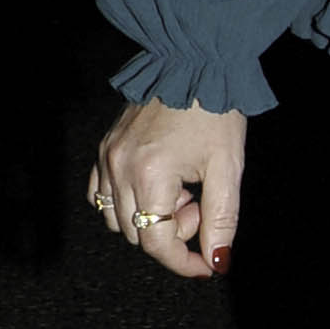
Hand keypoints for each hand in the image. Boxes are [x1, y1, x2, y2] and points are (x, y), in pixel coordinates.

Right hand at [89, 98, 246, 279]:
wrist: (196, 63)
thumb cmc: (215, 111)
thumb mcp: (227, 168)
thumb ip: (221, 219)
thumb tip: (217, 260)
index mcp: (150, 174)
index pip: (155, 243)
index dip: (182, 262)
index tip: (206, 265)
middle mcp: (120, 167)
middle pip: (137, 233)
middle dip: (173, 232)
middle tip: (199, 202)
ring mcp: (108, 156)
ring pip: (116, 218)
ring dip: (150, 217)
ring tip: (180, 190)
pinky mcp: (105, 146)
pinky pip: (102, 193)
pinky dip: (126, 202)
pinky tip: (157, 185)